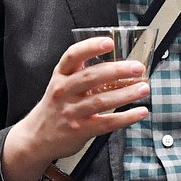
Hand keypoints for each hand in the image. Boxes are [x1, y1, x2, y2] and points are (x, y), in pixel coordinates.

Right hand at [1, 36, 148, 180]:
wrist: (36, 138)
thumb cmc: (56, 106)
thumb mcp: (63, 84)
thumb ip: (85, 73)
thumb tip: (123, 65)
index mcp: (61, 76)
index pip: (72, 56)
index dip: (90, 47)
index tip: (109, 42)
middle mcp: (64, 91)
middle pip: (91, 77)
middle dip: (117, 70)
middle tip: (137, 67)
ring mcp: (71, 111)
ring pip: (101, 100)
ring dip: (126, 94)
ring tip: (144, 88)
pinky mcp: (80, 130)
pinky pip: (106, 123)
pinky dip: (126, 117)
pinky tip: (140, 112)